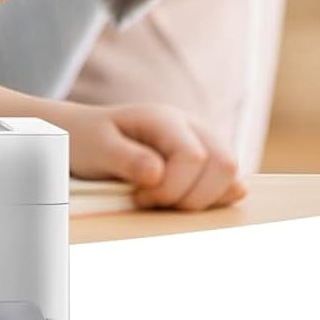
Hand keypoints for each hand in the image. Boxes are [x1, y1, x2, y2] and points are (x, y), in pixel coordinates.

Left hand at [60, 100, 245, 210]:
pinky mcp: (208, 162)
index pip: (193, 157)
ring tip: (163, 200)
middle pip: (225, 166)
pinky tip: (178, 200)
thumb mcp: (97, 147)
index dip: (171, 188)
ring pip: (233, 177)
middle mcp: (192, 126)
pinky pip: (230, 186)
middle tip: (152, 200)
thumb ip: (126, 159)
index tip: (139, 196)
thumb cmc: (89, 141)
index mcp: (165, 118)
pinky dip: (210, 200)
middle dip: (191, 197)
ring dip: (201, 201)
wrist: (86, 137)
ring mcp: (204, 143)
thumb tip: (157, 173)